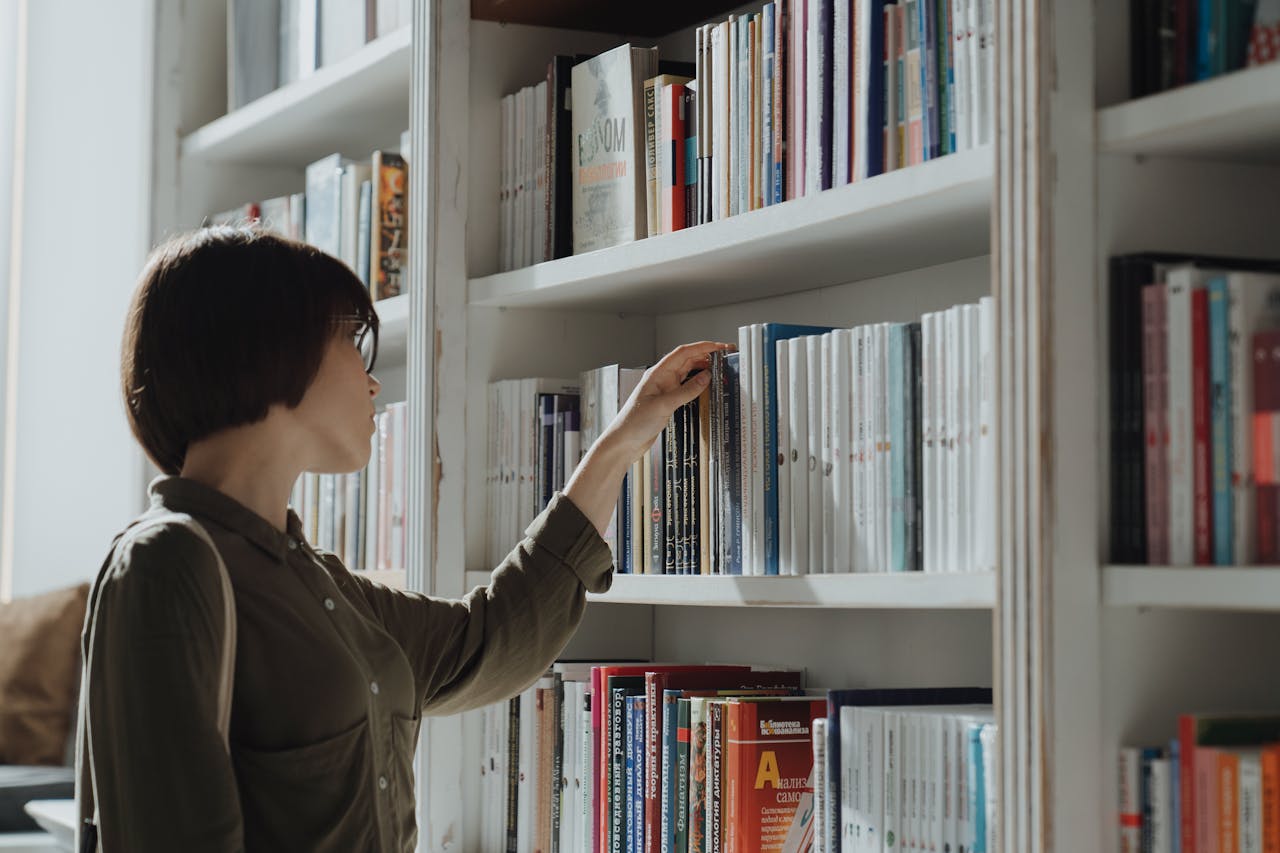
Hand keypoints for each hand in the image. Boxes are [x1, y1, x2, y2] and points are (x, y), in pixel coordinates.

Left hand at [603, 340, 736, 460]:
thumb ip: (686, 391)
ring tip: (719, 368)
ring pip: (688, 372)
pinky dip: (697, 384)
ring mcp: (665, 389)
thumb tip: (706, 377)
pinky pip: (686, 387)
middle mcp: (661, 379)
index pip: (683, 353)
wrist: (624, 442)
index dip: (702, 347)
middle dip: (706, 355)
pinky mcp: (668, 401)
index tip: (718, 347)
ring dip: (703, 368)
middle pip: (687, 360)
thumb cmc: (634, 423)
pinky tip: (706, 385)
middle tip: (724, 357)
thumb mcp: (663, 405)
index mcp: (657, 373)